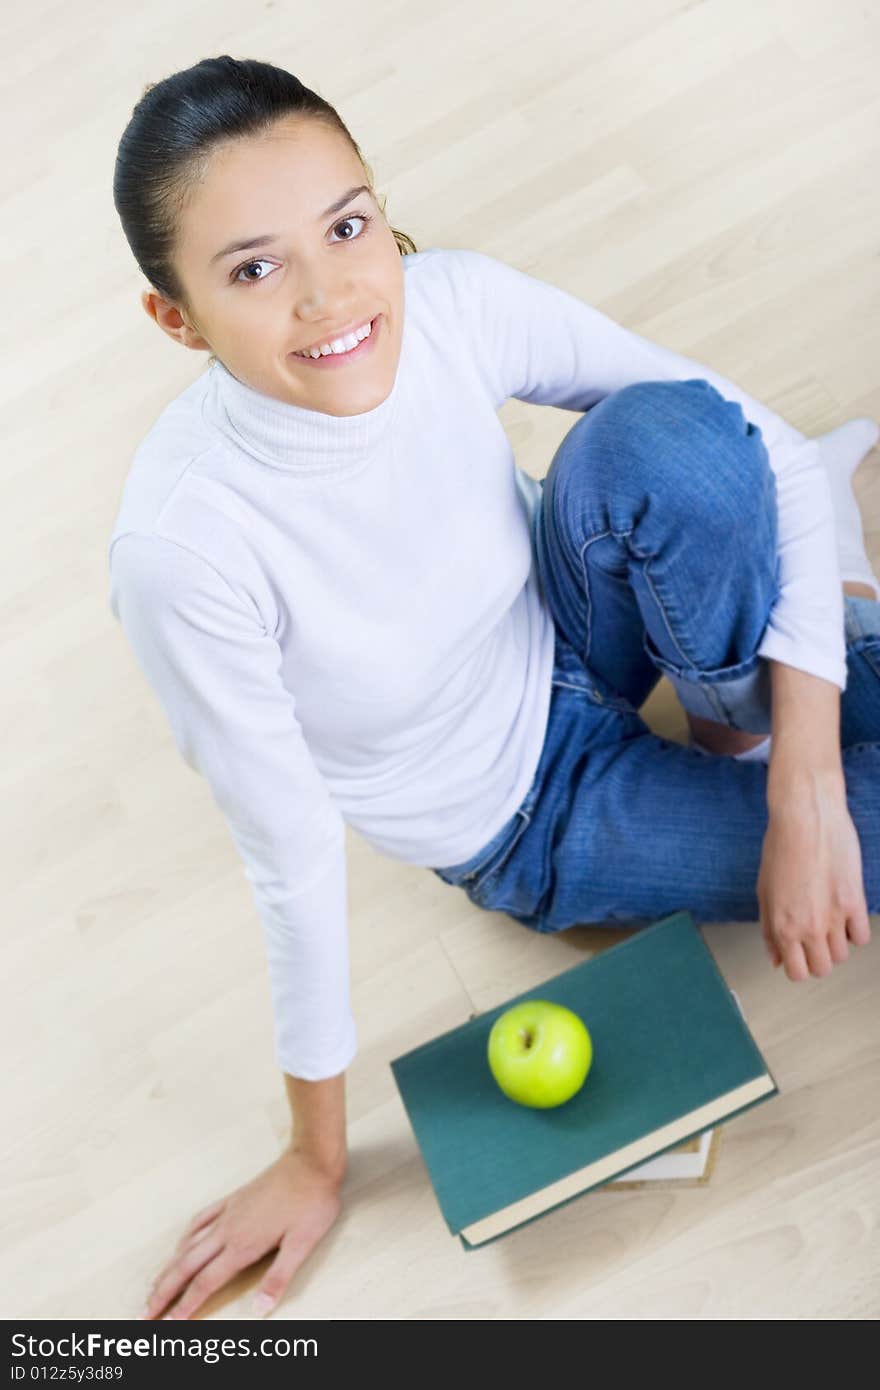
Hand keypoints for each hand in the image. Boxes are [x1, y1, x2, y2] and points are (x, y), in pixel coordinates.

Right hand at [140, 1146, 344, 1320]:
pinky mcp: (233, 1199)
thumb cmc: (311, 1203)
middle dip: (164, 1291)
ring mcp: (228, 1213)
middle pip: (187, 1266)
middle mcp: (228, 1230)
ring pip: (188, 1244)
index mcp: (243, 1245)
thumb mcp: (302, 1244)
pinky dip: (185, 1236)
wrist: (311, 1161)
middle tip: (145, 1313)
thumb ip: (278, 1278)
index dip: (186, 1305)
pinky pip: (200, 1219)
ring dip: (169, 1267)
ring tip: (155, 1286)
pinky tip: (181, 1243)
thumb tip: (258, 1311)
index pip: (206, 1282)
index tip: (169, 1324)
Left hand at [757, 786, 871, 980]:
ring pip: (842, 956)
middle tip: (817, 937)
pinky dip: (856, 931)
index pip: (795, 972)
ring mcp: (833, 917)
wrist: (805, 818)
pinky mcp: (855, 903)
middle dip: (819, 957)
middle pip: (822, 969)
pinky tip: (847, 914)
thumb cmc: (781, 848)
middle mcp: (807, 927)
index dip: (798, 965)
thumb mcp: (764, 890)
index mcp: (782, 926)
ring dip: (837, 944)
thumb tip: (775, 959)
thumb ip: (769, 929)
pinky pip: (862, 937)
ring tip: (830, 921)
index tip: (801, 953)